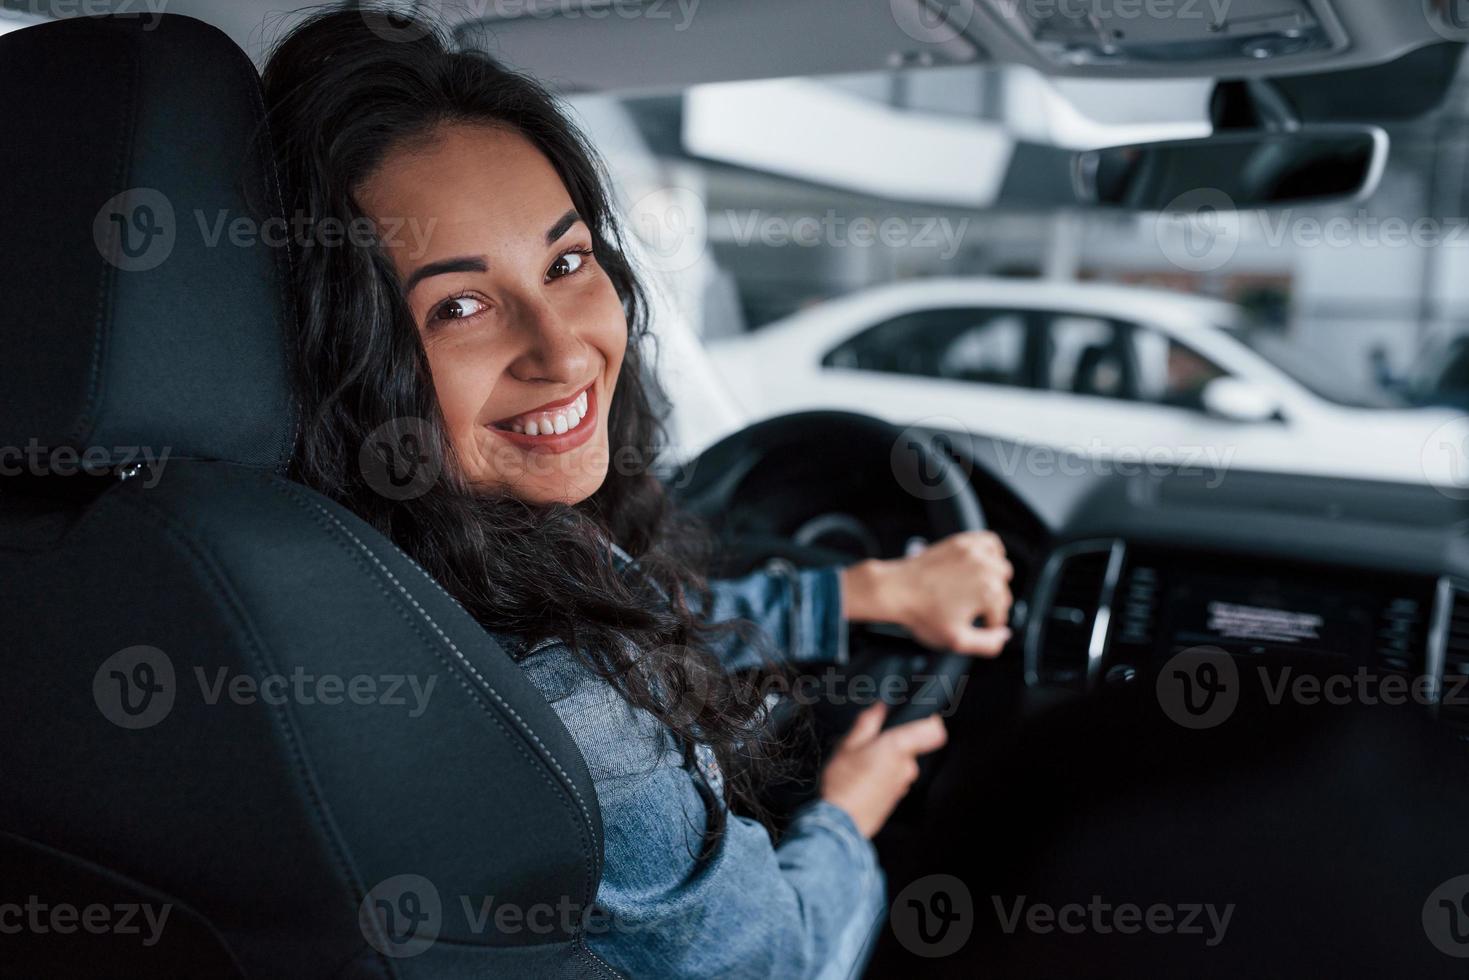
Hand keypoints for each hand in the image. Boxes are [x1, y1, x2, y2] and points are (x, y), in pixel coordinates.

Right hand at [819, 702, 946, 838]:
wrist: (840, 823)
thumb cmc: (842, 784)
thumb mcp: (847, 745)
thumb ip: (867, 723)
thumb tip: (880, 707)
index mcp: (897, 747)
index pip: (934, 730)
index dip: (929, 720)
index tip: (918, 717)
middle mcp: (906, 766)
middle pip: (911, 745)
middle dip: (893, 742)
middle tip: (868, 745)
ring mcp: (904, 783)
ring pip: (901, 762)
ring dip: (886, 760)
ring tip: (861, 766)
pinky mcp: (897, 798)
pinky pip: (895, 778)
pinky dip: (883, 776)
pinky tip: (863, 780)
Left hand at [840, 530, 1013, 656]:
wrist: (896, 589)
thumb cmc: (922, 613)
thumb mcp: (956, 640)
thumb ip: (987, 644)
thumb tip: (1003, 636)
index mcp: (988, 593)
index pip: (1000, 615)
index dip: (987, 626)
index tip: (974, 626)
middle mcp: (985, 569)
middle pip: (1003, 592)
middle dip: (990, 604)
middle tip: (969, 610)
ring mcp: (974, 552)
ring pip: (1002, 567)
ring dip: (994, 580)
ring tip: (976, 590)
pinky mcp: (962, 542)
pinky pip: (991, 542)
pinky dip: (992, 552)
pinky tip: (982, 564)